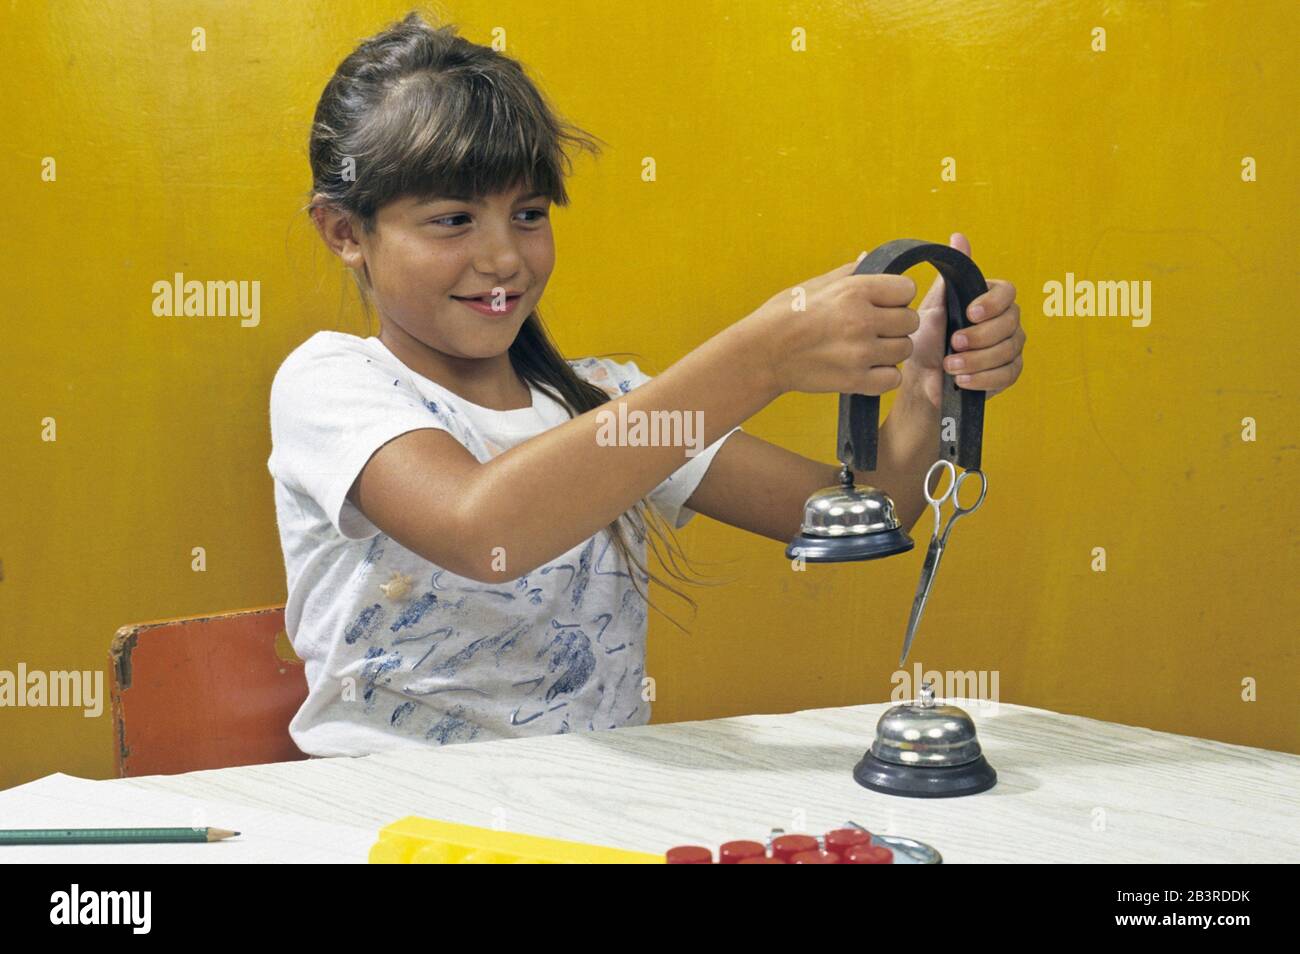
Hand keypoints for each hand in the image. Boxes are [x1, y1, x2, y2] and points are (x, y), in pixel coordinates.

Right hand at [750, 256, 919, 396]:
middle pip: (910, 321)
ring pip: (904, 350)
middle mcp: (861, 321)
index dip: (896, 296)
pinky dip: (882, 376)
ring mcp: (860, 353)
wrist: (761, 354)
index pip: (907, 289)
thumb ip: (849, 273)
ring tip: (867, 348)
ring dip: (890, 350)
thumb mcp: (814, 285)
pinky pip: (892, 378)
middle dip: (896, 324)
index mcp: (854, 291)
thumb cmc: (783, 316)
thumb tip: (871, 257)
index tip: (881, 303)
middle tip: (874, 328)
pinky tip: (865, 368)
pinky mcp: (855, 380)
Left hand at [903, 232, 1025, 407]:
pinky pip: (1007, 375)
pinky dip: (983, 379)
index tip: (969, 313)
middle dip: (980, 336)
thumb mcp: (934, 302)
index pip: (1007, 292)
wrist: (921, 377)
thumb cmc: (927, 337)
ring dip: (977, 360)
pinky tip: (962, 380)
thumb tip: (958, 237)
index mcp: (990, 299)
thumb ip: (951, 273)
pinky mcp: (1009, 373)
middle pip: (1010, 324)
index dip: (992, 303)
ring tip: (950, 365)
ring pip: (1008, 351)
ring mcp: (1011, 347)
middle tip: (953, 344)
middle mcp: (1006, 321)